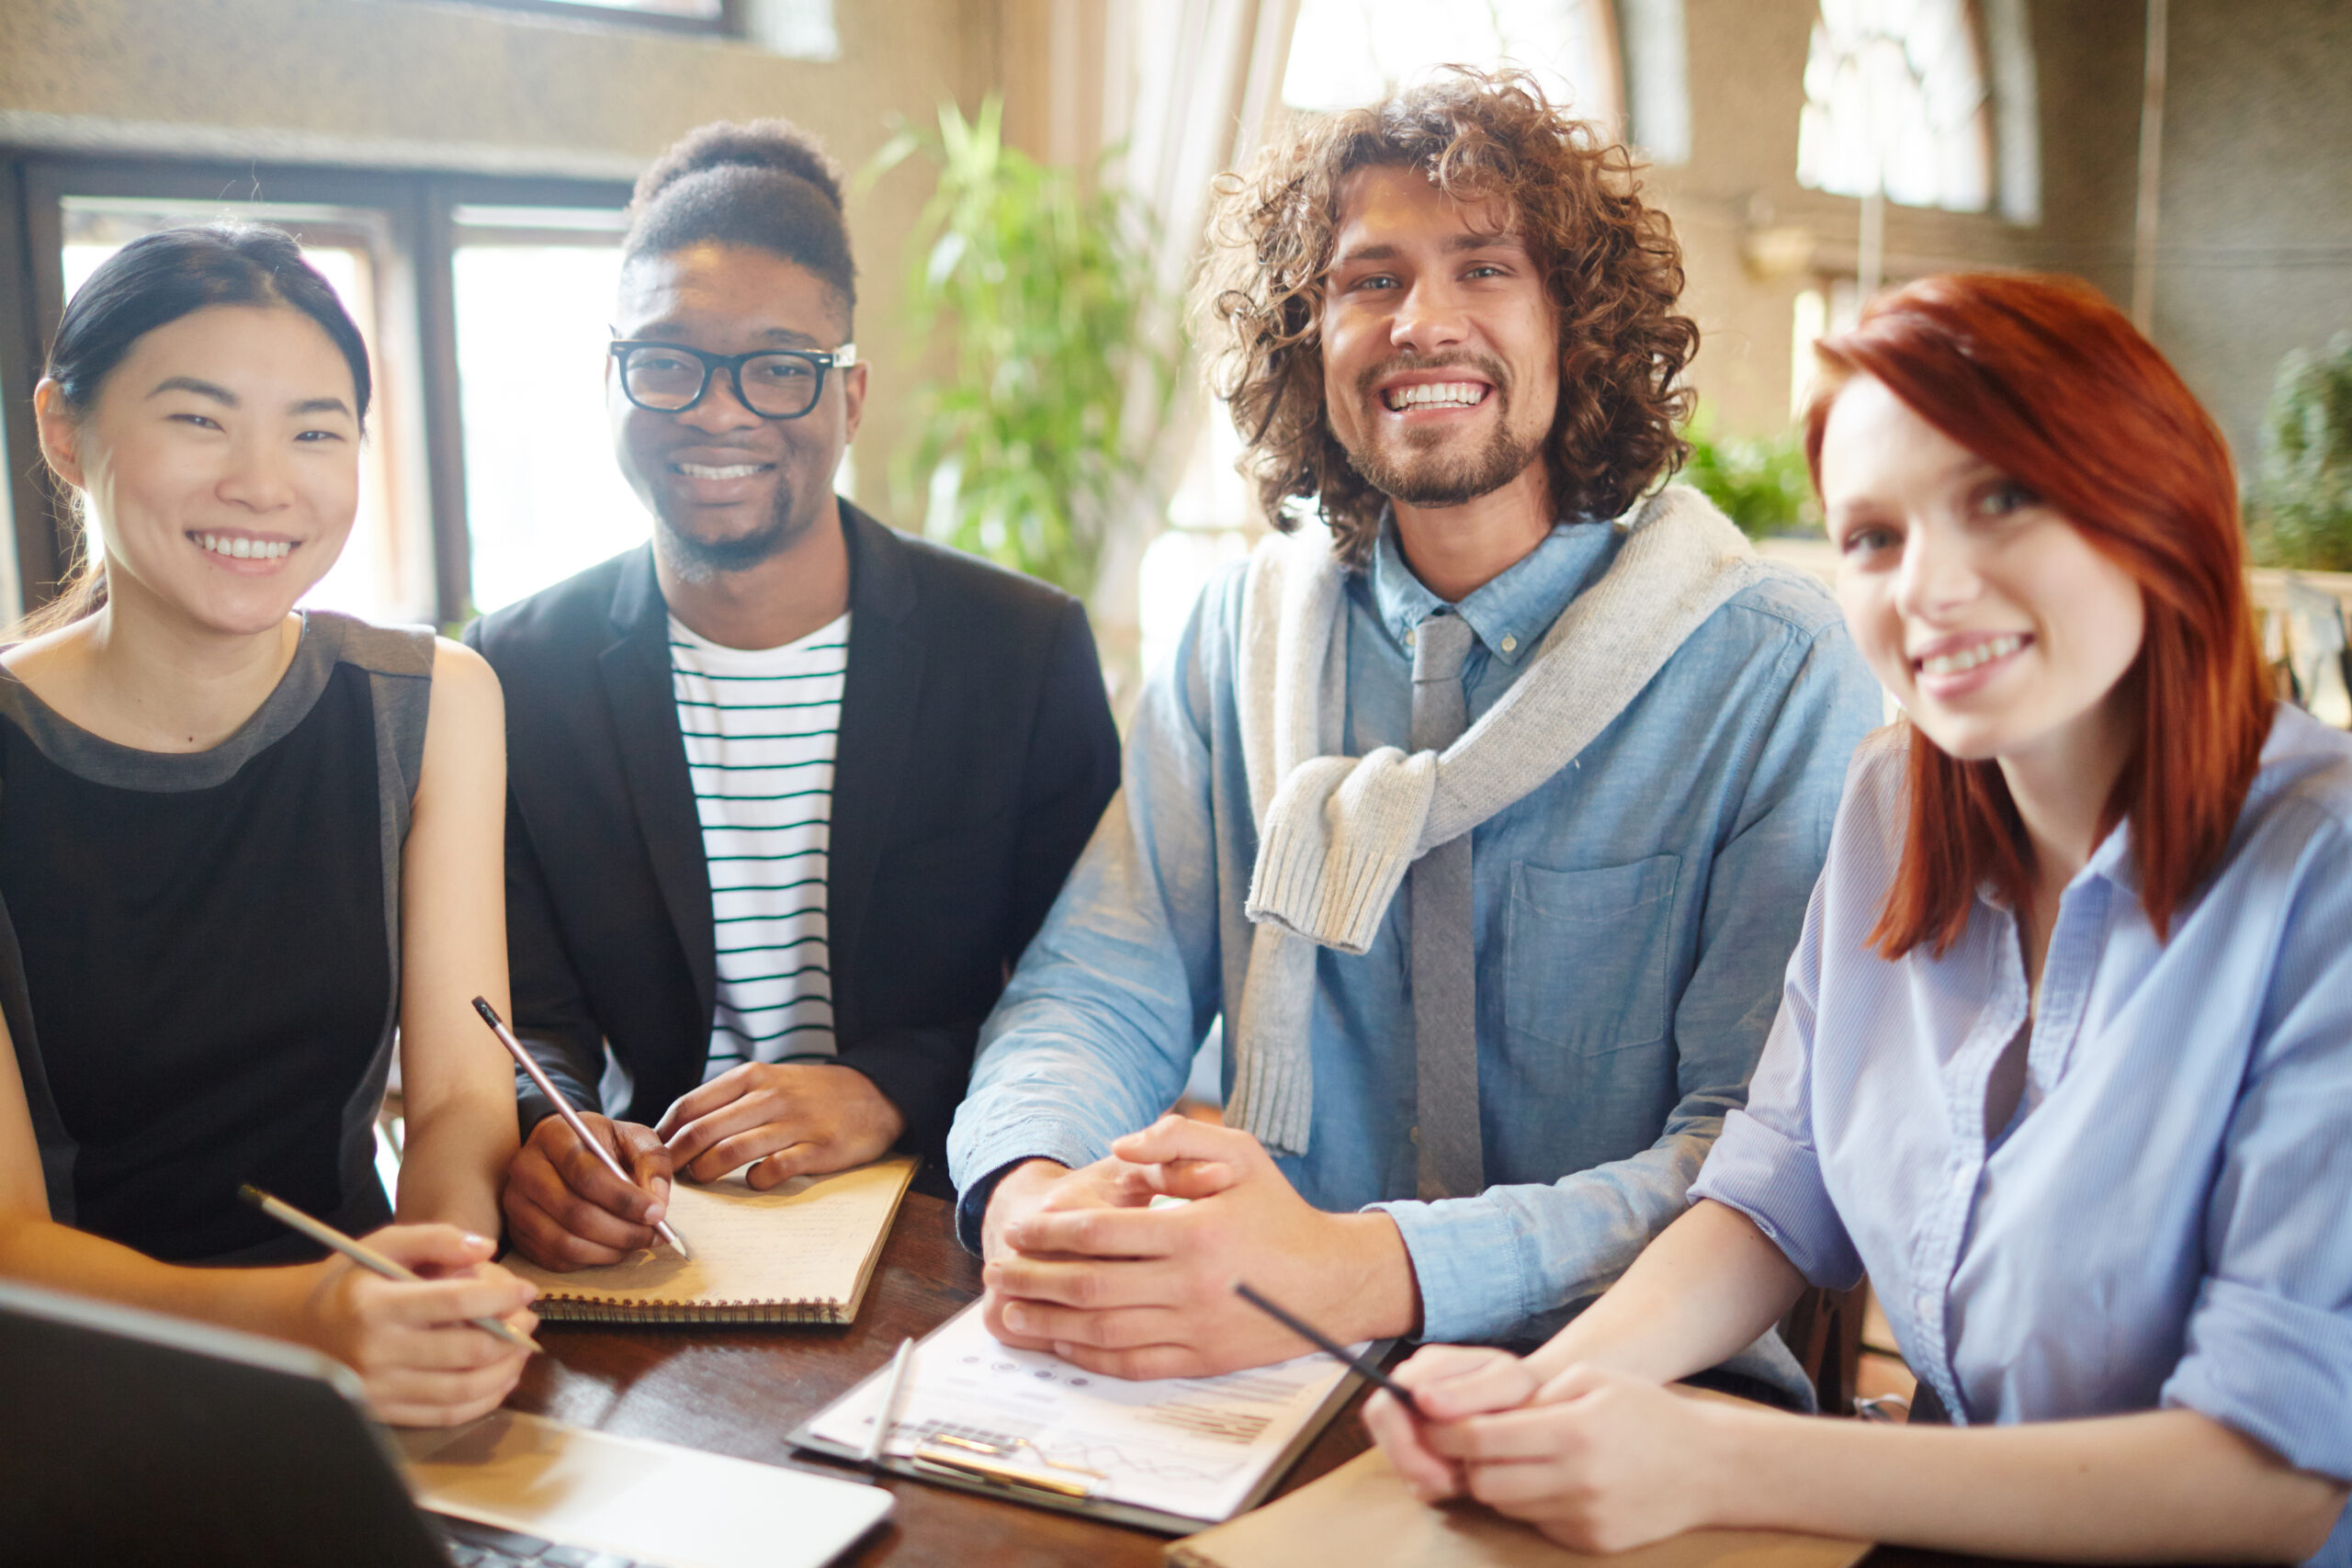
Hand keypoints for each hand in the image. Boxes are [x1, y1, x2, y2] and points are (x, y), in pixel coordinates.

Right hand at [299, 1224, 538, 1427]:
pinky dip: (484, 1399)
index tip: (528, 1290)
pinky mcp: (383, 1413)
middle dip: (512, 1335)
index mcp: (374, 1305)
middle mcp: (374, 1352)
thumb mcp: (383, 1245)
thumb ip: (434, 1238)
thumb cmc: (350, 1282)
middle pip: (466, 1351)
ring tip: (522, 1348)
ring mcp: (378, 1389)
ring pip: (463, 1389)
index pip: (454, 1302)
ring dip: (506, 1369)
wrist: (298, 1330)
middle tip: (530, 1320)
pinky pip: (446, 1415)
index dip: (501, 1296)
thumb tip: (485, 1249)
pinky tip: (501, 1378)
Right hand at [503, 1111, 673, 1269]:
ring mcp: (516, 1204)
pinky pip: (556, 1260)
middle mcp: (526, 1169)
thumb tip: (658, 1202)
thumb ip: (652, 1161)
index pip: (587, 1175)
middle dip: (623, 1231)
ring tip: (638, 1241)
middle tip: (655, 1234)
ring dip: (611, 1250)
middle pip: (575, 1214)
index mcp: (554, 1136)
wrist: (564, 1151)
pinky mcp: (517, 1232)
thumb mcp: (633, 1138)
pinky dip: (592, 1260)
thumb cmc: (602, 1144)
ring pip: (565, 1243)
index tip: (658, 1212)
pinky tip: (614, 1247)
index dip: (625, 1200)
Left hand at [656, 1062, 904, 1187]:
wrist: (876, 1094)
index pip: (690, 1105)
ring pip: (731, 1150)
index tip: (654, 1154)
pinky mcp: (819, 1148)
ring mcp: (795, 1123)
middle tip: (667, 1178)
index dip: (664, 1134)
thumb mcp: (770, 1081)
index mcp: (752, 1077)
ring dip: (707, 1171)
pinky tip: (754, 1182)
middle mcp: (770, 1096)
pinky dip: (757, 1179)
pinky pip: (775, 1168)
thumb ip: (730, 1101)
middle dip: (676, 1159)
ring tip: (700, 1181)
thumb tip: (679, 1130)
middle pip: (703, 1130)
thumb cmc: (812, 1094)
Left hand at [979, 1115, 1419, 1379]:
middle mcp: (1190, 1285)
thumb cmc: (1279, 1211)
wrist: (1332, 1281)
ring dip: (1047, 1323)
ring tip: (1010, 1313)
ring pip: (1101, 1330)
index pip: (1102, 1235)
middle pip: (1089, 1286)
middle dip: (1033, 1279)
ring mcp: (1194, 1328)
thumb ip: (1179, 1137)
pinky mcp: (1201, 1360)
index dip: (1050, 1233)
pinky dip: (1088, 1356)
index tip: (1019, 1229)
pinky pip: (1130, 1362)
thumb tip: (1120, 1144)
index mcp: (1194, 1232)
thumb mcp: (1240, 1152)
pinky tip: (1062, 1343)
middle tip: (997, 1272)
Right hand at [1363, 1345, 1541, 1501]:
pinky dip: (1432, 1482)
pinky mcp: (1416, 1444)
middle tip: (1448, 1482)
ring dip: (1425, 1474)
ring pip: (1392, 1454)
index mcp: (1428, 1365)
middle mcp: (1410, 1386)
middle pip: (1380, 1427)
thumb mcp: (1507, 1384)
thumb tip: (1419, 1396)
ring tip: (1463, 1475)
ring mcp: (1409, 1414)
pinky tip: (1460, 1477)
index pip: (1387, 1401)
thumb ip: (1468, 1390)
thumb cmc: (1522, 1392)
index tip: (1441, 1464)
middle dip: (1411, 1462)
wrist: (1533, 1409)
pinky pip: (1407, 1472)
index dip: (1404, 1438)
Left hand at [1420, 1364, 1723, 1552]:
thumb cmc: (1645, 1413)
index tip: (1428, 1418)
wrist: (1709, 1468)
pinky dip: (1530, 1503)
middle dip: (1466, 1460)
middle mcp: (1576, 1480)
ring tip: (1512, 1458)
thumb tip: (1476, 1410)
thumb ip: (1533, 1395)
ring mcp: (1584, 1517)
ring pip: (1506, 1505)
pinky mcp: (1591, 1542)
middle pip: (1484, 1481)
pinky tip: (1550, 1481)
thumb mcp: (1592, 1381)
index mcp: (1573, 1431)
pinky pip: (1537, 1523)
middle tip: (1469, 1441)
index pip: (1482, 1439)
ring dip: (1496, 1482)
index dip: (1446, 1430)